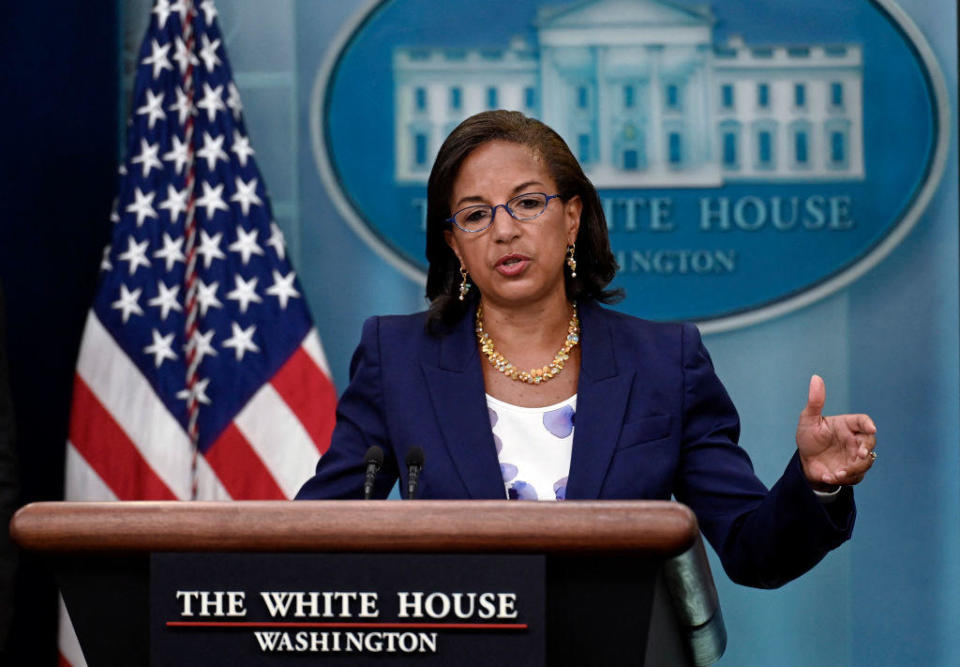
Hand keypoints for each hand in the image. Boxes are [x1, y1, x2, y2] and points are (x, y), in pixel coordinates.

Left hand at [796, 374, 876, 488]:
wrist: (805, 461)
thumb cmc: (808, 437)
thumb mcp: (808, 419)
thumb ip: (815, 401)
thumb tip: (816, 378)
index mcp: (847, 425)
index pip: (862, 421)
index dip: (868, 424)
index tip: (871, 428)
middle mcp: (854, 440)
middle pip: (870, 442)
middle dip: (867, 449)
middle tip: (859, 454)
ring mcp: (855, 456)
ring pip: (866, 462)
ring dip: (855, 468)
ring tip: (837, 473)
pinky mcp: (852, 472)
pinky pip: (856, 476)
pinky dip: (844, 478)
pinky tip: (829, 477)